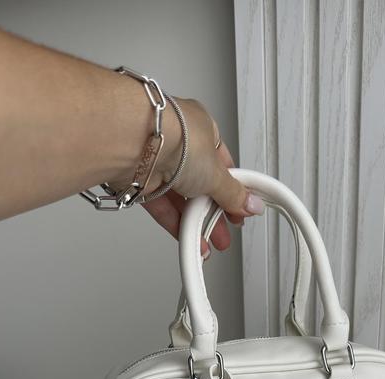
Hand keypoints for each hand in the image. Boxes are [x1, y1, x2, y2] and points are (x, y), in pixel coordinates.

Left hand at [141, 97, 264, 258]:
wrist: (135, 143)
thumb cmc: (174, 136)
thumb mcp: (217, 172)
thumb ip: (233, 193)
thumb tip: (249, 204)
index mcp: (202, 131)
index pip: (223, 165)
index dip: (233, 190)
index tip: (241, 210)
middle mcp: (180, 144)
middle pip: (202, 185)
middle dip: (215, 213)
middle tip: (225, 231)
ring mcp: (159, 162)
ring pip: (182, 198)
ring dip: (196, 222)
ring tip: (208, 240)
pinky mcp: (141, 181)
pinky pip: (163, 206)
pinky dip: (176, 224)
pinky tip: (189, 238)